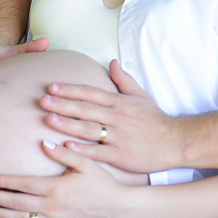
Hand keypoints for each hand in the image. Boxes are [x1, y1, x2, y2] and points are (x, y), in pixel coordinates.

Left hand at [0, 141, 130, 217]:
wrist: (117, 209)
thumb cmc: (102, 183)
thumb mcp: (86, 163)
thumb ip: (64, 153)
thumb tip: (44, 142)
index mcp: (56, 188)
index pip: (23, 184)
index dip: (5, 181)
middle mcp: (51, 206)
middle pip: (16, 202)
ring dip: (1, 214)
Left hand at [40, 60, 178, 172]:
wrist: (175, 142)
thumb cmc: (155, 120)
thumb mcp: (141, 96)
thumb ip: (123, 80)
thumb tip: (111, 62)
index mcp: (120, 103)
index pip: (91, 93)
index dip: (71, 89)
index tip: (52, 86)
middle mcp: (117, 117)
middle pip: (86, 109)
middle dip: (63, 104)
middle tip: (42, 100)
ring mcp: (119, 136)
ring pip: (89, 129)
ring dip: (68, 124)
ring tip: (48, 119)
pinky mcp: (121, 155)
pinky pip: (98, 152)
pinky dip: (82, 149)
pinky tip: (66, 146)